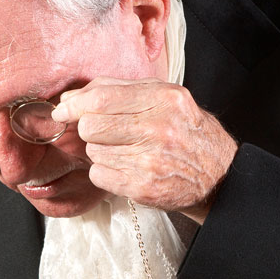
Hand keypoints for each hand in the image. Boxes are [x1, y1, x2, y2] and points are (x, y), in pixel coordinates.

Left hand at [52, 77, 238, 223]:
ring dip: (101, 151)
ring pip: (93, 151)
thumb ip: (120, 91)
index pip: (101, 99)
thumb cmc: (186, 133)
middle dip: (89, 129)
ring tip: (126, 151)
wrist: (217, 175)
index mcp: (163, 99)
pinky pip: (99, 174)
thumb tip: (72, 96)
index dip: (73, 104)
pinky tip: (125, 168)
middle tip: (104, 132)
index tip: (62, 110)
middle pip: (91, 126)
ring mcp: (149, 161)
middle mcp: (157, 129)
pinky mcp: (141, 187)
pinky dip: (105, 172)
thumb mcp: (165, 99)